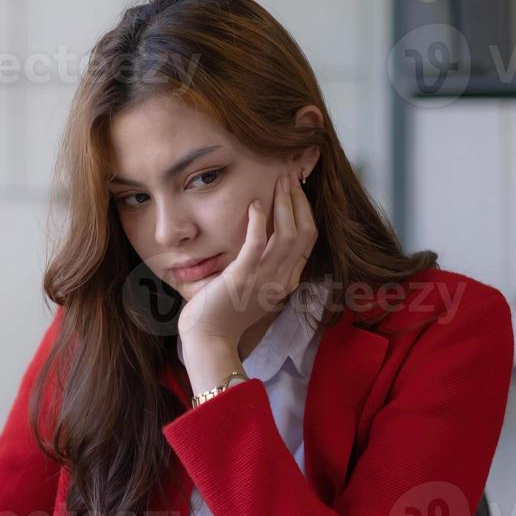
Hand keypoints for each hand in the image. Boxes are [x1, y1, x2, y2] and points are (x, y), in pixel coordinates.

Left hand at [177, 172, 316, 346]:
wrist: (208, 339)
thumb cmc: (224, 312)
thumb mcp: (254, 288)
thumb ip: (264, 267)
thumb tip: (263, 240)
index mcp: (287, 281)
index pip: (307, 239)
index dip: (305, 210)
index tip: (296, 188)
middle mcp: (282, 279)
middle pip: (304, 232)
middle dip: (299, 200)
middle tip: (290, 176)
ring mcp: (263, 280)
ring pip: (287, 235)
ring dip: (284, 204)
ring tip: (278, 182)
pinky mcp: (241, 278)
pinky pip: (256, 245)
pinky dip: (258, 222)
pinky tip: (254, 204)